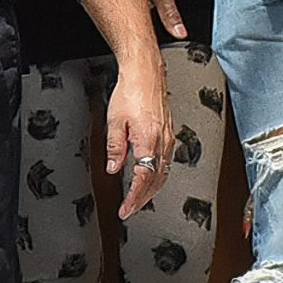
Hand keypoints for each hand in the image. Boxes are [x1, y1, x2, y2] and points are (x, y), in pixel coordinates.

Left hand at [105, 57, 176, 218]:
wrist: (146, 73)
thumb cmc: (131, 91)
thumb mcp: (114, 121)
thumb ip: (114, 148)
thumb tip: (113, 168)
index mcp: (149, 141)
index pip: (143, 179)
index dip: (134, 198)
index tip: (126, 209)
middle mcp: (163, 142)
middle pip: (156, 181)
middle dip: (143, 199)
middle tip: (130, 209)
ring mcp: (169, 137)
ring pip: (164, 173)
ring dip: (152, 189)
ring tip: (139, 198)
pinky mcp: (170, 132)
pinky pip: (166, 161)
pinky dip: (158, 175)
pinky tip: (150, 176)